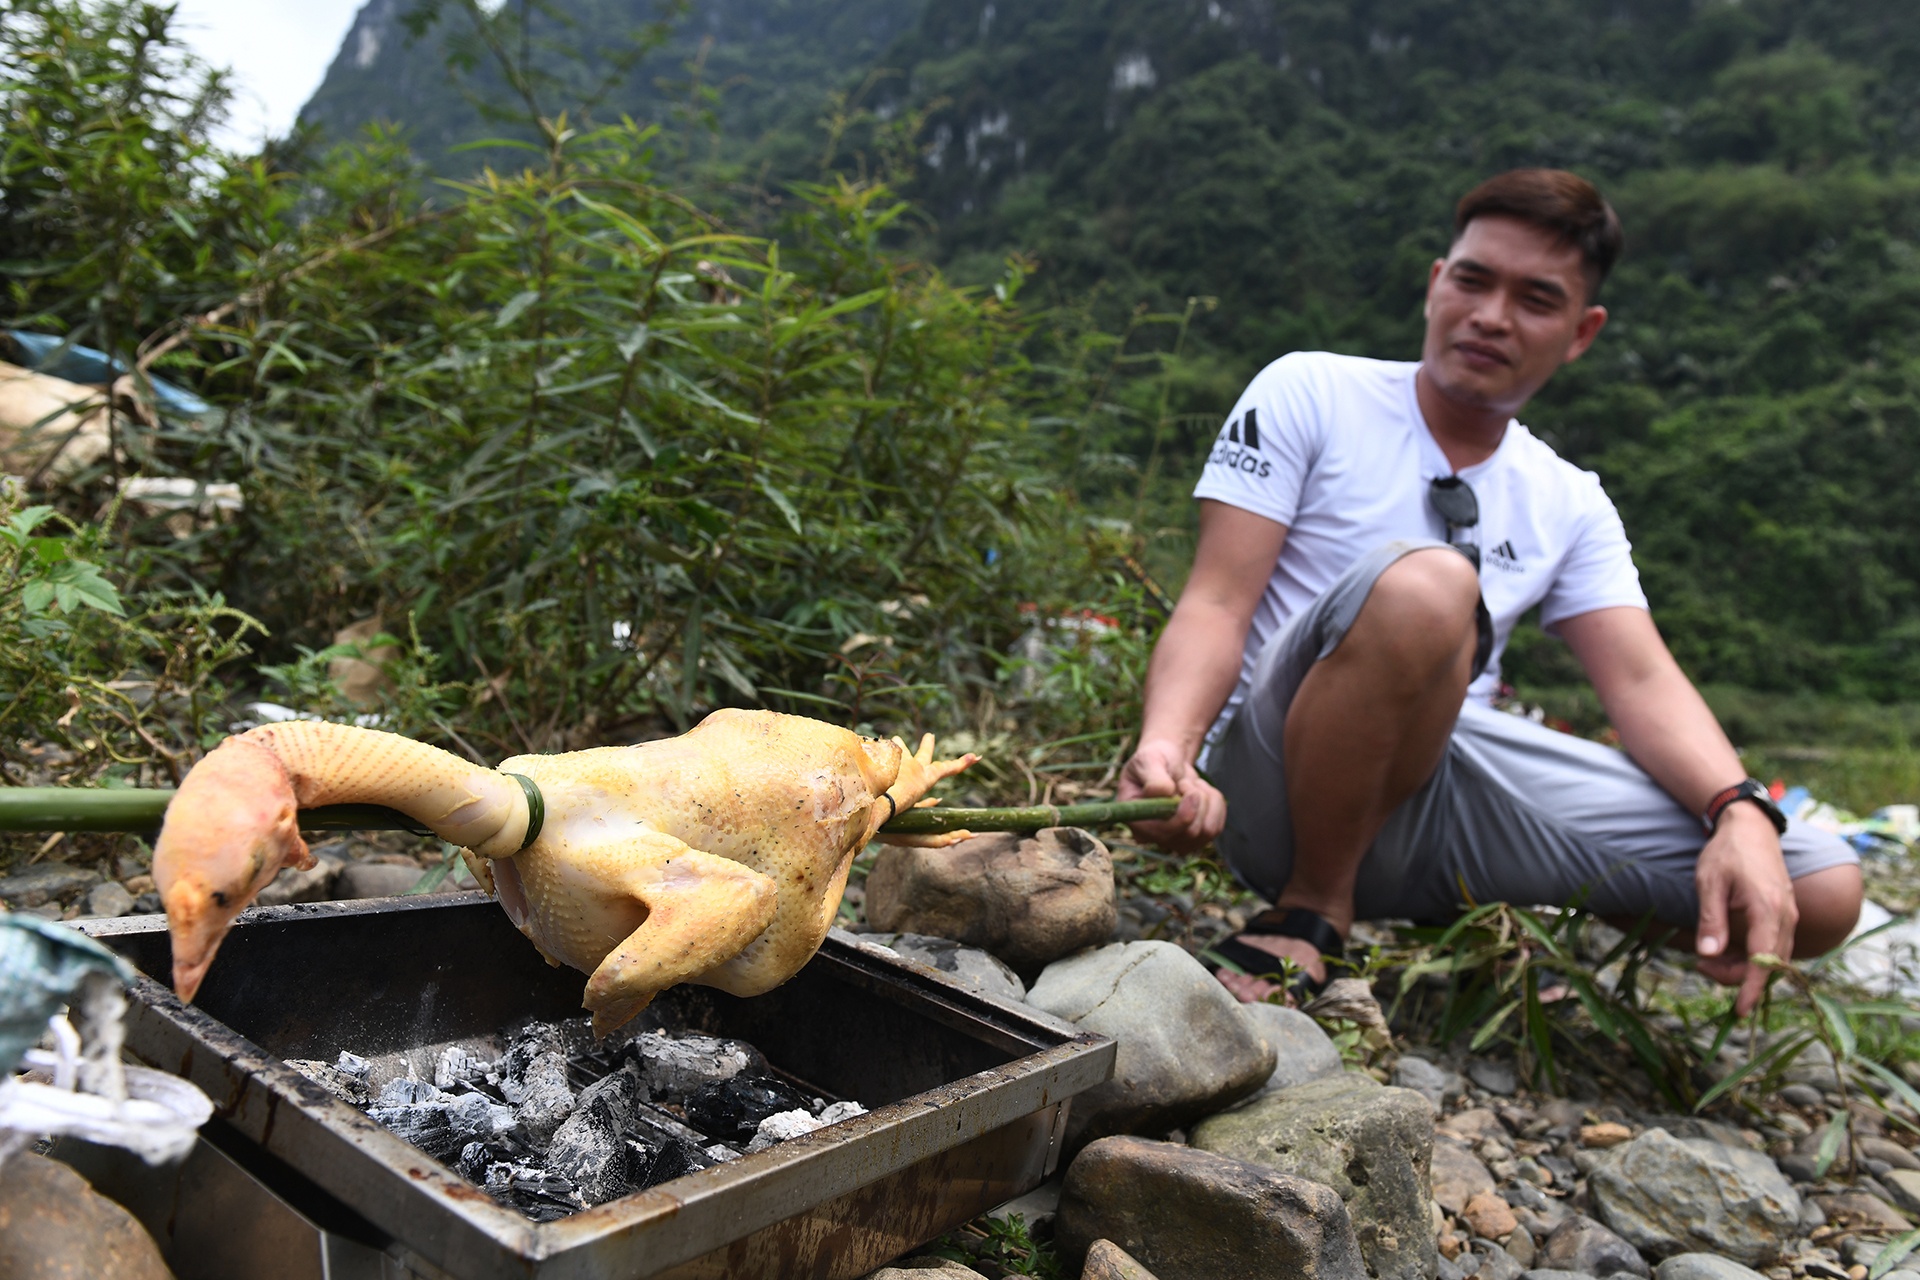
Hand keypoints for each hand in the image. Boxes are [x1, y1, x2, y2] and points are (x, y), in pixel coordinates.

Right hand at [1118, 738, 1225, 851]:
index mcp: (1136, 820)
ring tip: (1193, 785)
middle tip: (1185, 782)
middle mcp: (1154, 837)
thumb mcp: (1148, 760)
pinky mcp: (1196, 837)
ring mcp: (1176, 840)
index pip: (1163, 833)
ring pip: (1207, 831)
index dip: (1183, 815)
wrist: (1168, 760)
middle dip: (1196, 800)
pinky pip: (1217, 826)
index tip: (1190, 790)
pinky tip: (1201, 792)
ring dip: (1207, 801)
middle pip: (1190, 833)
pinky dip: (1216, 804)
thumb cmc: (1154, 759)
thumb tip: (1166, 793)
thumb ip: (1154, 778)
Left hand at [1694, 803, 1796, 1014]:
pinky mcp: (1783, 916)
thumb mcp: (1709, 883)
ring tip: (1707, 960)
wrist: (1750, 827)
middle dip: (1737, 977)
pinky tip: (1724, 951)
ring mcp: (1788, 917)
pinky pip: (1773, 947)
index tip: (1740, 1012)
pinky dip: (1752, 957)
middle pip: (1769, 966)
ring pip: (1772, 960)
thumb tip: (1709, 955)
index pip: (1764, 961)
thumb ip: (1711, 920)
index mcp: (1768, 909)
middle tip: (1700, 966)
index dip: (1751, 989)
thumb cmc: (1727, 852)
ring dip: (1743, 968)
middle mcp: (1785, 917)